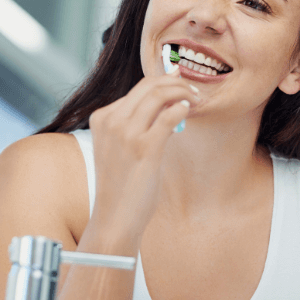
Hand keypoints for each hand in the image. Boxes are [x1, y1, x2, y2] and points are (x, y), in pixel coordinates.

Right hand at [87, 68, 198, 246]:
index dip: (164, 83)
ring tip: (196, 100)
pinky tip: (188, 111)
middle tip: (194, 92)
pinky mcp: (144, 148)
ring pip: (158, 94)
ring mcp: (126, 134)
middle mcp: (111, 121)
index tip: (181, 84)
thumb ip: (138, 124)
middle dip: (176, 83)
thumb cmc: (122, 183)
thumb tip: (170, 103)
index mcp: (102, 118)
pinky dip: (182, 108)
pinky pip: (168, 116)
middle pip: (148, 85)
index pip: (137, 88)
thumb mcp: (120, 147)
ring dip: (183, 92)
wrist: (115, 216)